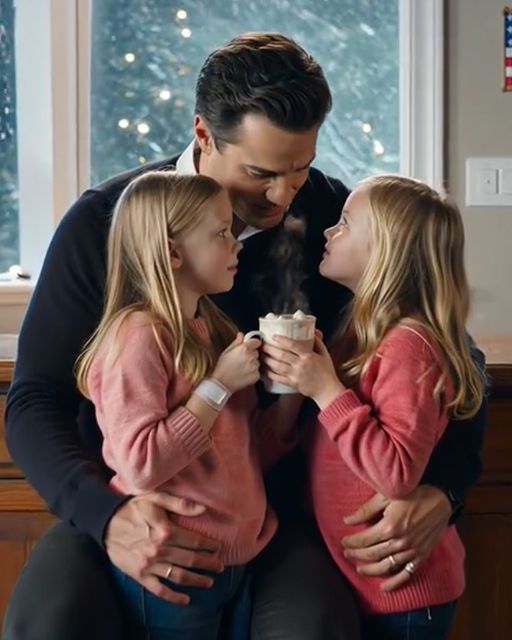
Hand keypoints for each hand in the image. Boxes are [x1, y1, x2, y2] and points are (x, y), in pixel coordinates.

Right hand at [105, 492, 223, 604]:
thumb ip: (180, 503)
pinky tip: (186, 599)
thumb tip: (203, 509)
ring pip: (179, 576)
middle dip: (208, 564)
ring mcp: (149, 565)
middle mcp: (159, 550)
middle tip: (221, 567)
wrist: (106, 522)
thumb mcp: (156, 498)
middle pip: (190, 559)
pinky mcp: (140, 575)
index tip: (219, 547)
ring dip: (196, 580)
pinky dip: (173, 597)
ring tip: (209, 582)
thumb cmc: (133, 508)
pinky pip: (159, 590)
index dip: (209, 545)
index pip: (194, 540)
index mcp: (165, 530)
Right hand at [212, 332, 260, 392]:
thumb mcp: (227, 351)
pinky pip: (257, 371)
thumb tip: (241, 335)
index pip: (256, 342)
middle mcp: (251, 357)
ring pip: (257, 362)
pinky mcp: (256, 376)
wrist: (221, 383)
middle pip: (256, 352)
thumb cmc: (222, 367)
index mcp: (244, 349)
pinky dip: (252, 372)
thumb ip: (236, 342)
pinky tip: (244, 374)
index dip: (253, 343)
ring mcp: (255, 367)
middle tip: (241, 359)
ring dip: (252, 364)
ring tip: (242, 368)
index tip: (250, 346)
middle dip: (251, 354)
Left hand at [262, 333, 343, 406]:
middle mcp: (300, 365)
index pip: (293, 345)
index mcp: (308, 356)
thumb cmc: (327, 372)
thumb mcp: (325, 355)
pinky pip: (278, 378)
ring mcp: (296, 375)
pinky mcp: (293, 384)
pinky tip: (265, 370)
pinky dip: (270, 374)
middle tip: (263, 346)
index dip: (282, 340)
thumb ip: (318, 343)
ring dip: (268, 361)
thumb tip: (313, 331)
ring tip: (262, 356)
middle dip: (270, 350)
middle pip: (282, 355)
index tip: (274, 336)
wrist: (327, 390)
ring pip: (278, 366)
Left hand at [341, 486, 450, 590]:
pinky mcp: (420, 557)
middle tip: (347, 553)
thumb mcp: (386, 496)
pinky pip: (405, 574)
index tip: (343, 541)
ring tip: (359, 569)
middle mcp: (399, 543)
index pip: (363, 540)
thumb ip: (366, 510)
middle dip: (356, 555)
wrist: (441, 500)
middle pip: (371, 554)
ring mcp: (410, 552)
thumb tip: (347, 521)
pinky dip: (394, 583)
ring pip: (385, 567)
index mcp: (389, 527)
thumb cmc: (413, 494)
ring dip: (370, 570)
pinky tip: (384, 587)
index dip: (351, 542)